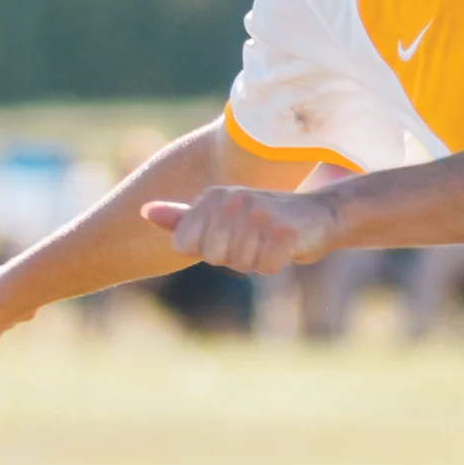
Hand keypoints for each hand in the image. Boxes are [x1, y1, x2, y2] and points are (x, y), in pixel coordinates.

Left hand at [143, 183, 339, 274]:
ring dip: (257, 261)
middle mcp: (233, 200)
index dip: (209, 252)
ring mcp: (258, 214)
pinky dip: (277, 263)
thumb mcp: (220, 215)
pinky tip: (286, 245)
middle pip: (213, 257)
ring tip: (270, 240)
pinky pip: (265, 267)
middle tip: (255, 240)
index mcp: (212, 196)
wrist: (321, 215)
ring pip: (240, 264)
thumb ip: (182, 218)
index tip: (231, 237)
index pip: (186, 246)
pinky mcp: (282, 231)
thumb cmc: (265, 218)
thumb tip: (142, 211)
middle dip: (235, 258)